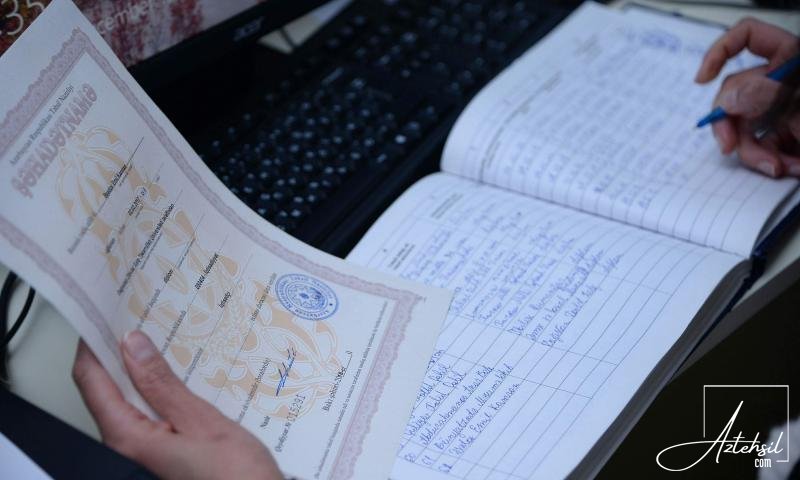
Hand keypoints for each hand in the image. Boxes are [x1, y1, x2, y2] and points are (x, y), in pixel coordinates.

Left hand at [72, 331, 282, 479]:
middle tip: (138, 317)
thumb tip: (133, 346)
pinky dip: (158, 386)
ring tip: (161, 337)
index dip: (92, 345)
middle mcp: (128, 445)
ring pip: (130, 397)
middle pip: (106, 388)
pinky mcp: (164, 448)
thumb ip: (162, 385)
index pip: (90, 381)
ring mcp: (146, 448)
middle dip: (118, 352)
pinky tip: (179, 372)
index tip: (104, 315)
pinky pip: (150, 409)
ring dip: (141, 368)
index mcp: (127, 438)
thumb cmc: (234, 477)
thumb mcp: (200, 422)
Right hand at [695, 17, 799, 177]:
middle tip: (730, 147)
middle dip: (733, 126)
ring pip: (750, 130)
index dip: (719, 53)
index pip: (747, 38)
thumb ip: (771, 93)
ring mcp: (789, 110)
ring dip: (757, 153)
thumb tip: (728, 99)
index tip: (703, 79)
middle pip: (738, 95)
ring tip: (778, 167)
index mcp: (792, 57)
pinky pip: (770, 150)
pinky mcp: (795, 137)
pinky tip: (791, 169)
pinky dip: (777, 163)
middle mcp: (786, 82)